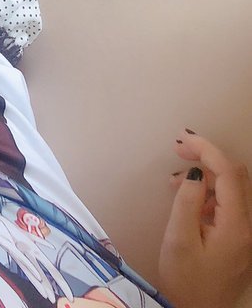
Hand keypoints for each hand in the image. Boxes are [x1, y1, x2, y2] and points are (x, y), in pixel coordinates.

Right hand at [158, 128, 251, 307]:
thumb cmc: (185, 279)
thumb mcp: (179, 239)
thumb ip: (187, 200)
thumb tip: (194, 171)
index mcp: (236, 225)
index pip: (228, 173)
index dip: (206, 149)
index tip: (182, 139)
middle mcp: (248, 226)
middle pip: (236, 175)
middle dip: (208, 156)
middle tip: (178, 149)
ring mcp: (246, 233)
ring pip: (233, 188)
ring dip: (207, 174)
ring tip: (175, 179)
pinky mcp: (238, 239)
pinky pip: (229, 204)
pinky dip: (210, 191)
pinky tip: (188, 199)